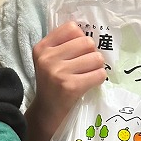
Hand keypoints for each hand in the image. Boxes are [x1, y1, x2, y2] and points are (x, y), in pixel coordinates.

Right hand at [32, 21, 105, 135]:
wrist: (47, 111)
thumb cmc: (52, 83)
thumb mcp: (49, 60)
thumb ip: (64, 44)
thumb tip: (91, 33)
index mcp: (42, 47)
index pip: (72, 28)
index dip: (80, 38)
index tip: (78, 51)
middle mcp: (48, 58)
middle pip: (87, 42)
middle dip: (91, 54)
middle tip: (85, 65)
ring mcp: (58, 72)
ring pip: (96, 58)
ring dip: (97, 67)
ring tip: (87, 74)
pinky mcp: (70, 86)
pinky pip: (99, 74)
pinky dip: (99, 78)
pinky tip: (90, 83)